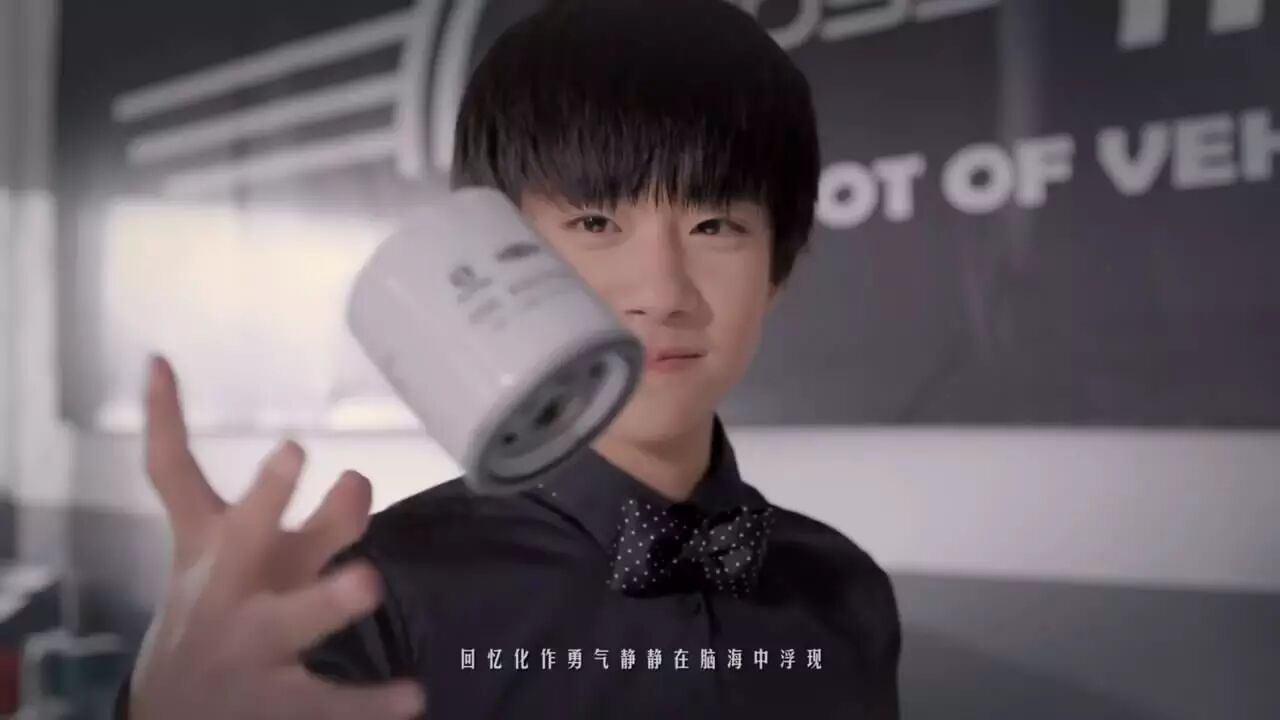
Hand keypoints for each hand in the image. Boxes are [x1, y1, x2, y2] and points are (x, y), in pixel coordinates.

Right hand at [128, 356, 426, 718]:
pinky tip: (413, 697)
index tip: (163, 364)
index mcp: (212, 545)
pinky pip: (331, 699)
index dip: (166, 421)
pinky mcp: (282, 699)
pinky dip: (371, 701)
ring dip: (325, 598)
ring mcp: (253, 641)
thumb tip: (324, 451)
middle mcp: (230, 586)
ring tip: (365, 581)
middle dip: (266, 497)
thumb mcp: (238, 553)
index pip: (174, 477)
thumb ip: (298, 508)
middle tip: (292, 452)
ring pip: (292, 617)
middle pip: (245, 535)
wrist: (178, 711)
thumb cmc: (225, 605)